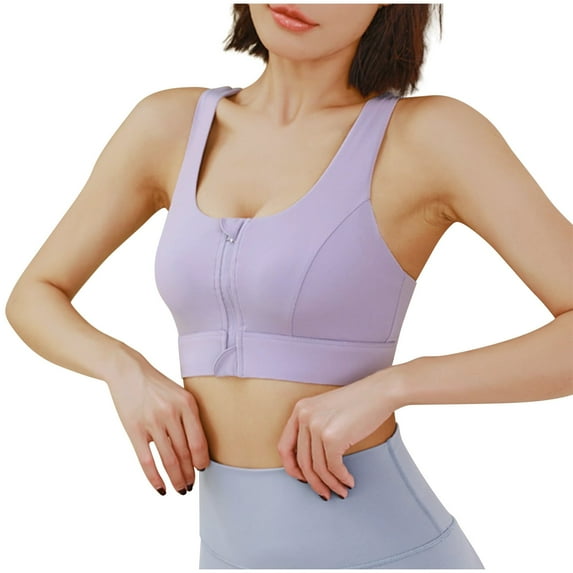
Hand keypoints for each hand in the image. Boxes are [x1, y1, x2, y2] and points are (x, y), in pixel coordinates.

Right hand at [106, 360, 209, 495]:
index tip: (203, 469)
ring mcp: (153, 422)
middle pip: (184, 453)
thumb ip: (188, 416)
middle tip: (190, 485)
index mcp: (187, 404)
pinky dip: (154, 478)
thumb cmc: (156, 385)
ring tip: (180, 489)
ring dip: (176, 478)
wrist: (128, 371)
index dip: (202, 460)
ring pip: (168, 459)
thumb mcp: (179, 394)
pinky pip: (147, 461)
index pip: (199, 441)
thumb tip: (197, 447)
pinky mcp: (135, 430)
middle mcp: (172, 413)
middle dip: (189, 474)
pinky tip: (160, 488)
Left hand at [277, 373, 398, 499]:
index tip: (302, 478)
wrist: (380, 391)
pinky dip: (341, 478)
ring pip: (318, 468)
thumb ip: (314, 428)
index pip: (284, 446)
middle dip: (314, 482)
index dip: (291, 467)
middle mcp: (304, 417)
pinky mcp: (332, 437)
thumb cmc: (358, 401)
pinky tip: (348, 481)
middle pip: (302, 461)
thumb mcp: (326, 410)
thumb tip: (310, 462)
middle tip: (324, 492)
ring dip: (330, 484)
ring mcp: (317, 427)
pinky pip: (333, 467)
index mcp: (299, 410)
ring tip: (341, 490)